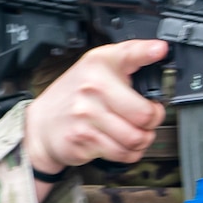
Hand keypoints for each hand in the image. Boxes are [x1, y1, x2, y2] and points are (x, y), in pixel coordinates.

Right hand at [23, 40, 169, 173]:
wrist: (41, 124)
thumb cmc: (75, 95)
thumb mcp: (97, 67)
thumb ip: (130, 57)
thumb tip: (160, 49)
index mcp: (98, 64)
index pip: (129, 54)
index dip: (148, 52)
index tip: (160, 50)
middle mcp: (92, 87)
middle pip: (145, 114)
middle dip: (153, 121)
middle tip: (147, 119)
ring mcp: (86, 115)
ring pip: (136, 138)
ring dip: (142, 141)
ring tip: (135, 133)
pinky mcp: (83, 139)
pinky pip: (122, 153)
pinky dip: (129, 153)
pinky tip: (122, 144)